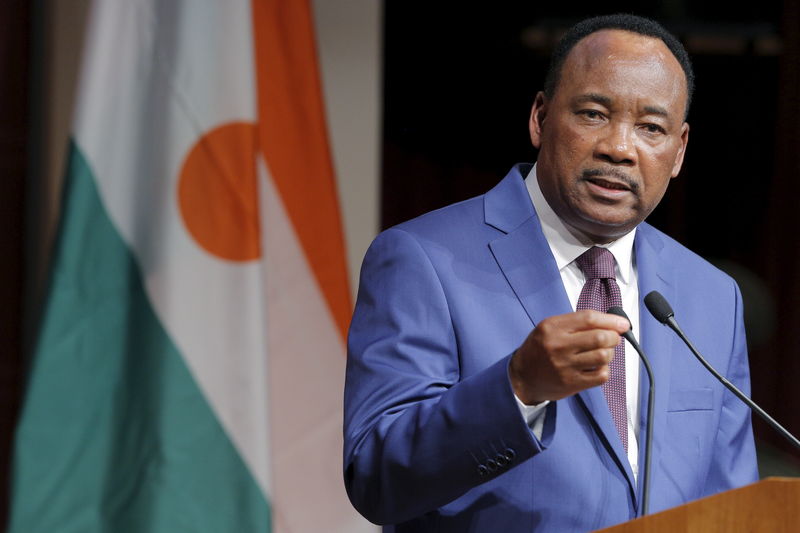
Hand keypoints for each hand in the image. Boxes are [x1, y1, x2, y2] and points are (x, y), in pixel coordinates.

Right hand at [509, 310, 630, 403]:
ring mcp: (565, 366)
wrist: (522, 377)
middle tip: (613, 339)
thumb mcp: (549, 328)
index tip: (623, 323)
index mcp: (552, 327)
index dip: (611, 320)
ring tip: (603, 353)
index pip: (589, 318)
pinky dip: (605, 369)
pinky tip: (597, 367)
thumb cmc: (539, 349)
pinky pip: (601, 375)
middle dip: (614, 337)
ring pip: (603, 356)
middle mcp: (558, 345)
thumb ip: (575, 323)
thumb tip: (611, 323)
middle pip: (600, 337)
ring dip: (610, 353)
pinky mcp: (572, 383)